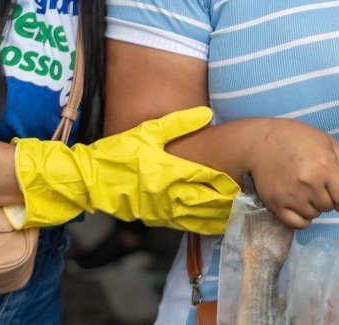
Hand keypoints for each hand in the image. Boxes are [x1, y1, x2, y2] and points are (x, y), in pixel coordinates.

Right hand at [9, 107, 239, 233]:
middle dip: (228, 199)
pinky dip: (202, 225)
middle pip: (207, 199)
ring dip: (219, 215)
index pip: (206, 176)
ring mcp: (162, 211)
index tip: (244, 175)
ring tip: (240, 212)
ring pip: (199, 216)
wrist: (88, 180)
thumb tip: (206, 113)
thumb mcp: (146, 132)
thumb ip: (178, 123)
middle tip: (250, 195)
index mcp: (169, 171)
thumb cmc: (117, 153)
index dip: (226, 177)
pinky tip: (215, 223)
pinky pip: (184, 225)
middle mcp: (168, 194)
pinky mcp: (155, 219)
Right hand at [246, 119, 338, 228]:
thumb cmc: (298, 139)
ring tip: (306, 191)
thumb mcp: (328, 144)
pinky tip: (299, 205)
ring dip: (314, 207)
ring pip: (314, 215)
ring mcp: (292, 197)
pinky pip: (298, 224)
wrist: (260, 143)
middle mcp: (310, 185)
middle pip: (329, 207)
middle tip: (318, 184)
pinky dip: (302, 218)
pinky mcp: (277, 206)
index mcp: (325, 167)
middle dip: (328, 199)